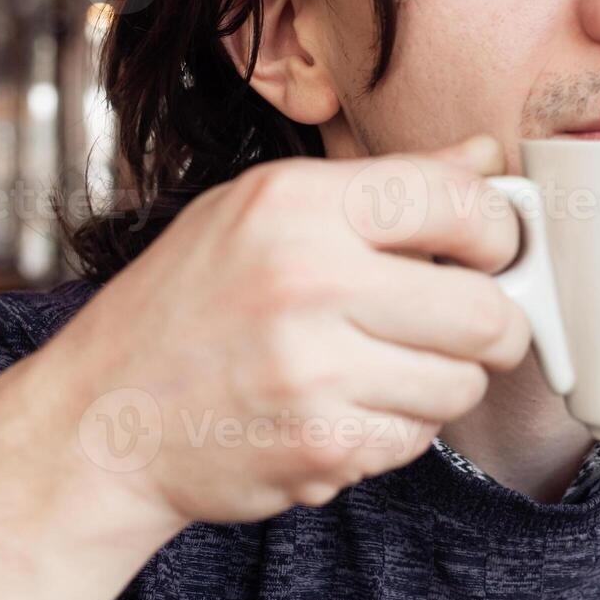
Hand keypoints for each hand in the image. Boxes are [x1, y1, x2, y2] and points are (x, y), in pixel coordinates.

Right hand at [39, 135, 528, 525]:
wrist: (100, 420)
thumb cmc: (193, 304)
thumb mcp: (269, 210)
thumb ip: (388, 183)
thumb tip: (483, 155)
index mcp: (296, 201)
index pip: (464, 205)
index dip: (500, 235)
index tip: (491, 253)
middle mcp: (305, 278)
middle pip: (485, 313)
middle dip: (498, 327)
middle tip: (474, 329)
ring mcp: (312, 368)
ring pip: (463, 384)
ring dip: (442, 383)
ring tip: (384, 368)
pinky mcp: (320, 444)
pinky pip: (419, 438)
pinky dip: (397, 431)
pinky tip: (346, 410)